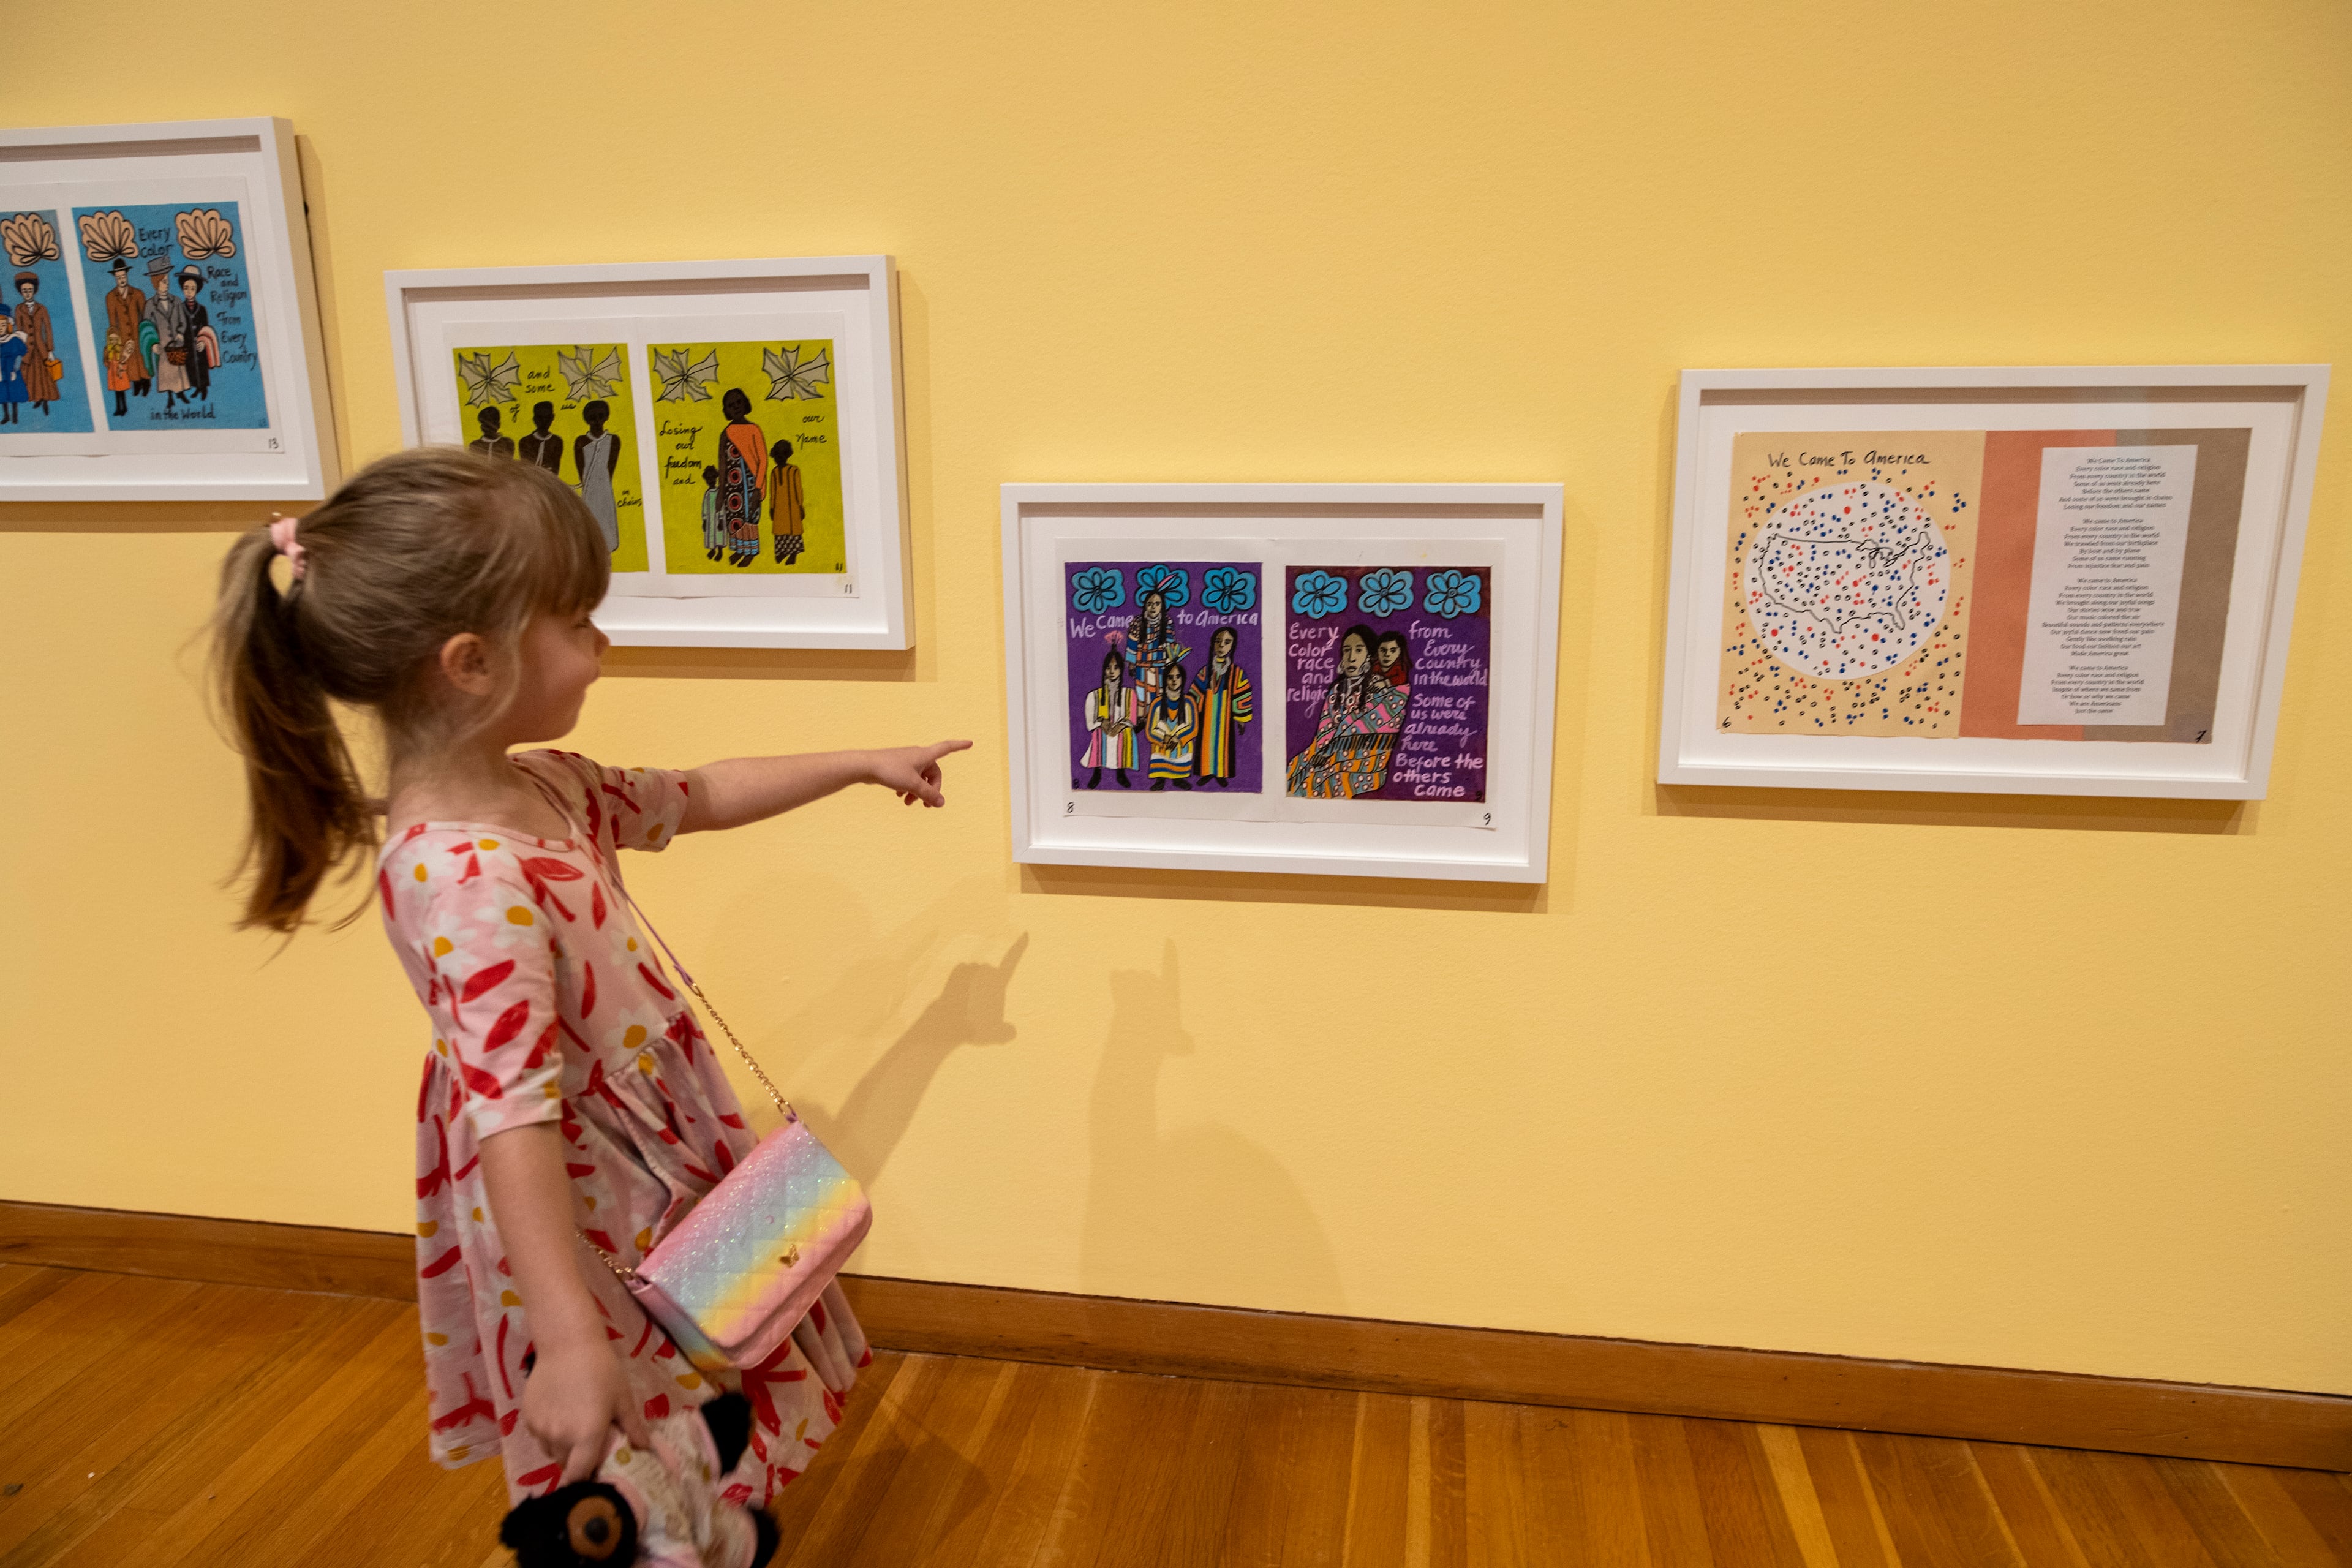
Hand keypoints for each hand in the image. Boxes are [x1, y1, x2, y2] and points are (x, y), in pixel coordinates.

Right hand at [522, 1337, 653, 1484]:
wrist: (567, 1344)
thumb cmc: (602, 1370)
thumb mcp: (623, 1398)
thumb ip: (633, 1427)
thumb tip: (646, 1448)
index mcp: (586, 1437)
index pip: (579, 1476)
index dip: (586, 1480)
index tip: (594, 1475)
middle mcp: (560, 1438)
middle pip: (565, 1465)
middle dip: (577, 1461)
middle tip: (589, 1445)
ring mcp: (540, 1429)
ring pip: (550, 1451)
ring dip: (562, 1448)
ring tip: (574, 1427)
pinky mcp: (527, 1418)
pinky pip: (539, 1436)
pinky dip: (548, 1433)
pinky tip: (559, 1412)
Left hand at [868, 739, 972, 807]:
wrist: (865, 766)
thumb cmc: (889, 771)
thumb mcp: (912, 784)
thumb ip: (928, 794)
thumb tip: (941, 803)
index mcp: (925, 755)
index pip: (946, 748)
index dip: (959, 746)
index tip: (971, 742)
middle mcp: (918, 756)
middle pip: (933, 773)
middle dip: (931, 789)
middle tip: (925, 805)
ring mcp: (907, 761)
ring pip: (920, 778)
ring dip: (918, 792)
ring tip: (909, 804)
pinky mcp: (897, 767)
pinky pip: (909, 778)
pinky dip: (908, 788)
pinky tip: (900, 797)